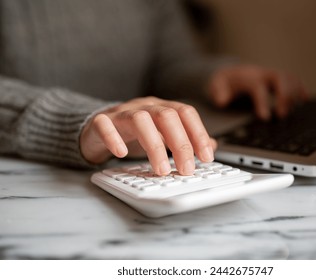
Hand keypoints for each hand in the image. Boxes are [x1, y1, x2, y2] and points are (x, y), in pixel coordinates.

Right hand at [80, 97, 215, 174]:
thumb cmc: (133, 134)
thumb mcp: (163, 135)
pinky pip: (105, 125)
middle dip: (181, 143)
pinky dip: (114, 138)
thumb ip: (186, 139)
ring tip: (162, 170)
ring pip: (140, 119)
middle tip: (187, 169)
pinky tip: (121, 154)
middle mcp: (144, 106)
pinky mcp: (100, 122)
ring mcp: (121, 113)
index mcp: (162, 108)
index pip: (186, 113)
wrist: (98, 130)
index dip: (199, 134)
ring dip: (154, 145)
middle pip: (167, 116)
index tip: (206, 157)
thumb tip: (213, 146)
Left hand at [208, 64, 307, 119]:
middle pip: (279, 78)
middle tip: (281, 115)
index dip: (262, 102)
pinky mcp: (277, 78)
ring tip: (292, 111)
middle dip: (284, 96)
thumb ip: (218, 92)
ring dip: (294, 92)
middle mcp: (263, 73)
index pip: (258, 87)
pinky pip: (292, 79)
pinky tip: (304, 98)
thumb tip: (221, 100)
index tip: (264, 117)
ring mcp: (272, 75)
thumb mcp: (216, 85)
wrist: (230, 70)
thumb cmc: (224, 81)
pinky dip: (300, 87)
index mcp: (248, 76)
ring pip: (288, 78)